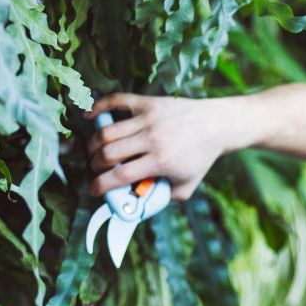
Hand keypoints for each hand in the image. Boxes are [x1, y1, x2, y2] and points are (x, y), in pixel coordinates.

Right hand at [84, 92, 227, 200]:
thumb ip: (162, 198)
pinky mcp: (148, 103)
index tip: (93, 190)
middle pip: (109, 153)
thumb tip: (136, 204)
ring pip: (108, 131)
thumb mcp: (186, 186)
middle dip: (95, 165)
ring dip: (94, 144)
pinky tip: (89, 116)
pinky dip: (98, 107)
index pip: (120, 175)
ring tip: (95, 151)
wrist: (216, 126)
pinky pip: (116, 101)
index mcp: (161, 161)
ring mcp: (149, 119)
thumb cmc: (200, 158)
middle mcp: (153, 139)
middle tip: (96, 169)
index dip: (101, 185)